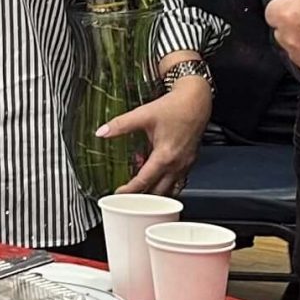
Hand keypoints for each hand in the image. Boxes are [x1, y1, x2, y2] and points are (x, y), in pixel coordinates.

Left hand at [101, 71, 212, 196]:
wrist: (197, 100)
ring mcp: (185, 165)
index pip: (144, 182)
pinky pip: (177, 181)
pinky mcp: (190, 162)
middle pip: (158, 193)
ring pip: (170, 189)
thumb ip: (121, 124)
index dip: (129, 190)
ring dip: (155, 193)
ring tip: (141, 191)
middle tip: (128, 198)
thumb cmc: (176, 107)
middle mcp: (177, 165)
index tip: (119, 194)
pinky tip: (156, 176)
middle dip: (142, 198)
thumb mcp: (144, 114)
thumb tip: (102, 131)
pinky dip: (166, 183)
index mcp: (164, 156)